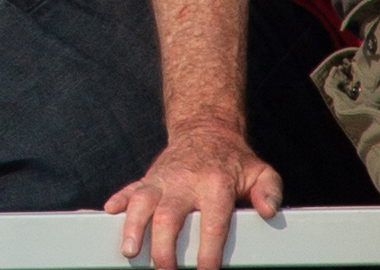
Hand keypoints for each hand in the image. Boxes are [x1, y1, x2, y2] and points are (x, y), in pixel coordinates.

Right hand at [106, 123, 281, 268]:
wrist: (206, 127)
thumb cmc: (235, 160)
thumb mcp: (260, 171)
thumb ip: (269, 190)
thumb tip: (268, 211)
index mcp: (215, 184)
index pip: (212, 222)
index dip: (209, 251)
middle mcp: (185, 181)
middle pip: (170, 216)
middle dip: (164, 247)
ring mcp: (163, 179)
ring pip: (142, 202)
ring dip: (133, 227)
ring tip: (130, 252)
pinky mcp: (148, 178)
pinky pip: (129, 189)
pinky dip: (119, 202)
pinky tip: (110, 215)